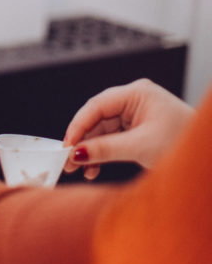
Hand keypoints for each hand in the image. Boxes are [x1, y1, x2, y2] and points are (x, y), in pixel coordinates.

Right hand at [63, 78, 194, 178]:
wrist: (207, 158)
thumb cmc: (184, 143)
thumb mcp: (140, 147)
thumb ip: (105, 149)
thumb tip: (76, 153)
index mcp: (138, 93)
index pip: (97, 106)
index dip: (78, 126)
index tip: (66, 147)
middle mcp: (134, 100)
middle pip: (96, 119)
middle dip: (82, 141)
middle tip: (68, 161)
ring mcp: (135, 114)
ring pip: (101, 131)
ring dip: (90, 151)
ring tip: (80, 170)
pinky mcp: (136, 129)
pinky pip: (110, 139)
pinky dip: (101, 154)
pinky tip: (94, 169)